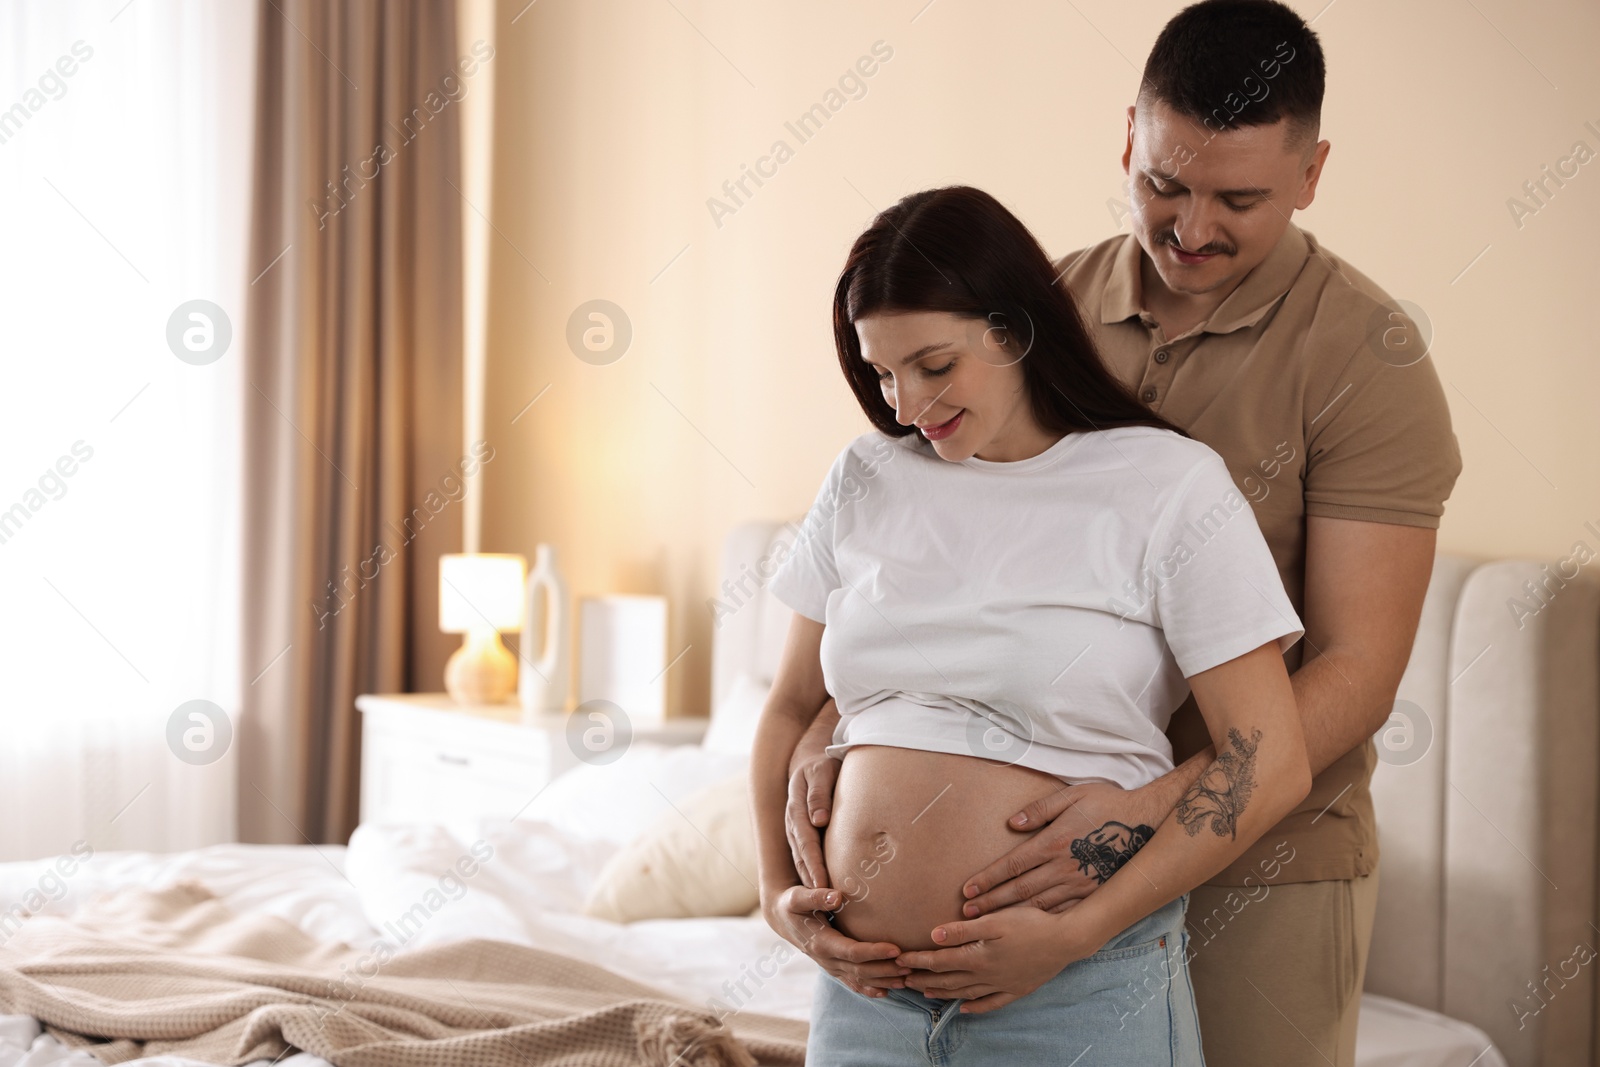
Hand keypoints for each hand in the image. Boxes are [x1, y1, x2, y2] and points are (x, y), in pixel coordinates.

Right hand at [762, 884, 908, 996]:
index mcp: (820, 943)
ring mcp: (830, 967)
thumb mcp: (798, 897)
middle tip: (911, 965)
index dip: (874, 952)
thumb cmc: (792, 904)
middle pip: (860, 970)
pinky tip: (887, 992)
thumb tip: (838, 896)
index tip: (896, 949)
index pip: (852, 952)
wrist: (782, 918)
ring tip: (908, 979)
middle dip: (886, 969)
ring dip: (883, 981)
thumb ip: (817, 896)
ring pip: (859, 980)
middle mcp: (826, 960)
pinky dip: (869, 989)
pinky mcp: (833, 968)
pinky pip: (852, 983)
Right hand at [785, 710, 841, 888]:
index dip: (815, 864)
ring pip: (801, 859)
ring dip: (810, 880)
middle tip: (825, 902)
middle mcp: (793, 823)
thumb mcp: (822, 772)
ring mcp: (795, 829)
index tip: (823, 885)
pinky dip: (811, 872)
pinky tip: (821, 888)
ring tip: (823, 904)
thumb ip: (820, 794)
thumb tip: (819, 820)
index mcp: (797, 809)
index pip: (806, 842)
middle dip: (813, 880)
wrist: (809, 759)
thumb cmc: (822, 764)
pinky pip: (804, 856)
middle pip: (802, 856)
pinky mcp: (802, 833)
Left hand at [895, 905, 1102, 1012]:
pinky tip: (966, 1009)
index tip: (899, 959)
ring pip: (966, 993)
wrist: (1066, 941)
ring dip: (944, 993)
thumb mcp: (995, 921)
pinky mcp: (1017, 989)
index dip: (918, 960)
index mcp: (978, 956)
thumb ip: (963, 930)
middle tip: (902, 979)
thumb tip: (934, 935)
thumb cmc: (1030, 924)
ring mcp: (1002, 985)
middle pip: (949, 979)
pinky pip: (991, 1003)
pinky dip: (976, 1007)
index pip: (940, 961)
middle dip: (923, 978)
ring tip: (926, 992)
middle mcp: (987, 975)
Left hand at [960, 781, 1162, 916]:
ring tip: (987, 924)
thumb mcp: (1073, 795)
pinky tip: (1025, 930)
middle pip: (1020, 890)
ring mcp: (1078, 884)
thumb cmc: (1107, 804)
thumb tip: (1012, 824)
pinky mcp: (1091, 894)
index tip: (967, 890)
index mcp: (1054, 842)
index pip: (1012, 865)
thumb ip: (1040, 809)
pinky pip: (1061, 912)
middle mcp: (1063, 867)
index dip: (988, 879)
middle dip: (991, 903)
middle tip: (967, 914)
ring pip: (1037, 906)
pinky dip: (1040, 922)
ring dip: (1009, 915)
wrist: (1147, 822)